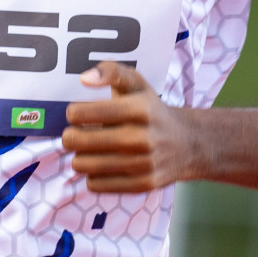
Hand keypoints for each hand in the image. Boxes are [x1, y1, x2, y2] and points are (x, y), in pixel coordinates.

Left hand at [62, 61, 196, 192]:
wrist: (187, 144)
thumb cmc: (152, 110)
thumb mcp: (137, 83)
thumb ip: (110, 72)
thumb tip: (84, 79)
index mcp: (139, 108)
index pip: (84, 112)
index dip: (73, 113)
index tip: (76, 114)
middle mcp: (142, 137)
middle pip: (79, 141)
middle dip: (70, 137)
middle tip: (74, 134)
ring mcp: (143, 164)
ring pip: (84, 165)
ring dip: (79, 157)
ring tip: (87, 150)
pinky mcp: (142, 184)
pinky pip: (96, 184)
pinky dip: (92, 175)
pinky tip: (101, 165)